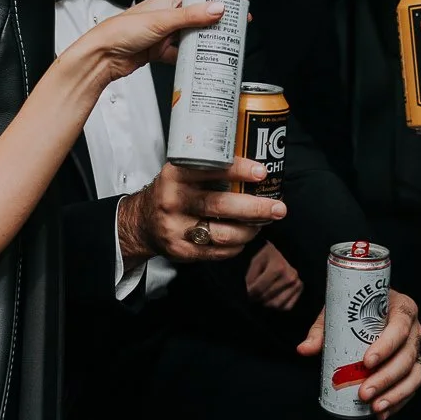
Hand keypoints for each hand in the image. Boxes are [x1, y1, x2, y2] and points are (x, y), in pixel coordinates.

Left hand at [74, 0, 226, 83]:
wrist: (102, 56)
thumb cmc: (121, 31)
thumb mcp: (161, 21)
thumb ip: (190, 17)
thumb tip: (216, 9)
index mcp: (167, 0)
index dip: (217, 3)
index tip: (235, 10)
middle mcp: (166, 15)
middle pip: (197, 19)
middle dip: (214, 26)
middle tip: (233, 32)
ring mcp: (163, 34)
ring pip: (190, 38)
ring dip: (203, 44)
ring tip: (221, 49)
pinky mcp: (159, 51)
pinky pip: (180, 54)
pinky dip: (190, 59)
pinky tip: (199, 63)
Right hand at [118, 160, 286, 266]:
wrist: (142, 222)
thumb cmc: (174, 192)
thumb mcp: (181, 172)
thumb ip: (209, 168)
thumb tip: (255, 167)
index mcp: (175, 175)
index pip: (209, 169)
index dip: (237, 170)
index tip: (261, 172)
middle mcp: (173, 201)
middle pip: (220, 206)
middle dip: (255, 208)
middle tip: (278, 208)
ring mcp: (175, 229)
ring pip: (222, 234)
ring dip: (249, 230)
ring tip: (262, 224)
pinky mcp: (180, 251)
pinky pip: (217, 252)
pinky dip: (236, 246)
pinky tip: (243, 237)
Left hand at [245, 242, 302, 310]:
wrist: (286, 250)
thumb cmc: (268, 255)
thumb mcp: (256, 261)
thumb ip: (250, 278)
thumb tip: (249, 293)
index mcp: (278, 268)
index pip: (259, 289)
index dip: (249, 293)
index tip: (246, 292)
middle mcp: (290, 277)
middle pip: (266, 297)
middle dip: (257, 298)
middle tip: (253, 294)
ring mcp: (297, 283)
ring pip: (276, 304)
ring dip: (266, 303)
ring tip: (262, 296)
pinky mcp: (300, 288)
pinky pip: (286, 306)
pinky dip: (278, 306)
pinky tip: (272, 297)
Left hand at [298, 289, 420, 419]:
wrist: (368, 309)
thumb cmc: (355, 310)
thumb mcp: (337, 313)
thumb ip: (321, 331)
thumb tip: (304, 349)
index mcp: (401, 308)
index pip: (399, 327)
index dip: (386, 346)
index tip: (367, 362)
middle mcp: (414, 329)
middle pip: (406, 356)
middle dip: (386, 378)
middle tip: (364, 393)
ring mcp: (416, 349)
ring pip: (413, 375)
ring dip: (395, 394)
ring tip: (374, 407)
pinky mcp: (414, 366)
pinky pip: (411, 386)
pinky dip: (399, 401)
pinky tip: (382, 413)